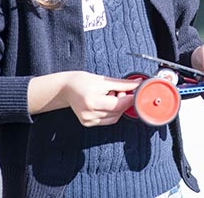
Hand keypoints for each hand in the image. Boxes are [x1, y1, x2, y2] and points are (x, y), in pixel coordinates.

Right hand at [28, 71, 142, 126]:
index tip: (136, 93)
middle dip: (124, 102)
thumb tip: (137, 83)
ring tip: (111, 96)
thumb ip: (122, 84)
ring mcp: (88, 120)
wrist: (66, 88)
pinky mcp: (87, 123)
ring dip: (118, 108)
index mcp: (93, 100)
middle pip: (117, 112)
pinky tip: (106, 102)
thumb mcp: (103, 80)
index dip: (130, 99)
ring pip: (114, 118)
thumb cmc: (83, 81)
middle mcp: (89, 113)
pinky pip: (107, 120)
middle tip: (122, 91)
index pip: (118, 104)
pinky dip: (111, 112)